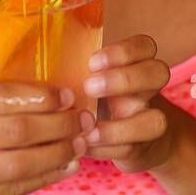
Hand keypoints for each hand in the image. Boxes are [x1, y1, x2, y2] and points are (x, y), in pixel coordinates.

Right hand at [0, 55, 90, 194]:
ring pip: (19, 163)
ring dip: (58, 152)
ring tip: (82, 141)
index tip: (67, 93)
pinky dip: (44, 178)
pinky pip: (12, 189)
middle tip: (85, 116)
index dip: (39, 96)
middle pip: (15, 130)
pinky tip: (66, 166)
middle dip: (59, 123)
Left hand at [80, 35, 175, 173]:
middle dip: (123, 79)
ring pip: (156, 120)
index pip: (145, 46)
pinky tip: (84, 144)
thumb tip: (37, 61)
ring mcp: (148, 119)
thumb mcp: (94, 80)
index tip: (92, 62)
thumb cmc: (101, 100)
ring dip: (119, 126)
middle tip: (89, 87)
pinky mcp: (141, 148)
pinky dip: (105, 148)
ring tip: (89, 127)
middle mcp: (148, 90)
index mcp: (137, 65)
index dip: (123, 52)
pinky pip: (130, 148)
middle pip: (158, 73)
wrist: (135, 140)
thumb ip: (78, 69)